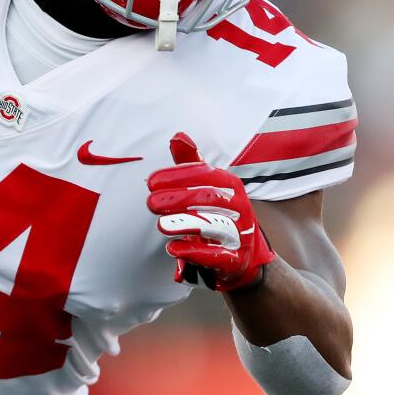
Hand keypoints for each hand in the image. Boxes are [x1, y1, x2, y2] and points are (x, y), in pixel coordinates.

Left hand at [146, 132, 273, 291]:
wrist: (243, 253)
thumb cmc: (218, 212)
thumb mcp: (207, 186)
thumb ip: (190, 164)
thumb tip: (178, 136)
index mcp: (231, 185)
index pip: (205, 175)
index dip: (178, 176)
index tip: (151, 182)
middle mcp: (239, 206)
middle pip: (208, 198)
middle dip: (177, 199)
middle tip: (150, 203)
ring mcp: (239, 233)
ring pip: (213, 225)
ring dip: (185, 224)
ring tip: (161, 225)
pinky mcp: (235, 258)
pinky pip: (216, 255)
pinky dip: (194, 252)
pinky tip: (173, 248)